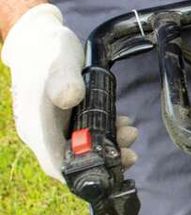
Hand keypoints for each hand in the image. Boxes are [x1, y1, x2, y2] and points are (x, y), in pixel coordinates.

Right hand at [1, 4, 137, 180]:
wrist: (38, 39)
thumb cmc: (46, 51)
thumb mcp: (58, 62)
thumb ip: (64, 81)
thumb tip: (69, 98)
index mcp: (36, 127)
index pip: (56, 166)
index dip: (83, 175)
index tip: (110, 170)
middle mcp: (43, 133)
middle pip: (73, 163)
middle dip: (104, 159)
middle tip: (130, 150)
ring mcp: (53, 128)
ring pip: (82, 150)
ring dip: (109, 145)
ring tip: (130, 132)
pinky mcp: (65, 120)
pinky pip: (86, 135)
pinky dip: (106, 132)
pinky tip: (123, 122)